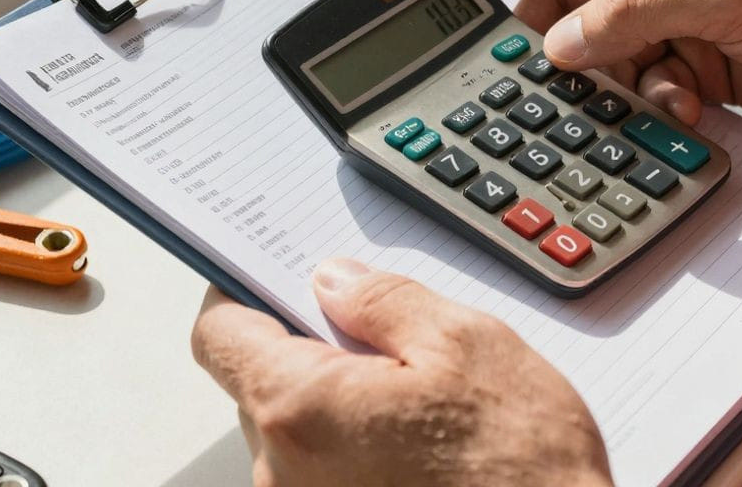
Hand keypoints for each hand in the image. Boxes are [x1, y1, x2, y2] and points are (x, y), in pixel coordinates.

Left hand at [191, 260, 611, 486]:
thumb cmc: (521, 467)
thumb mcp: (466, 343)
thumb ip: (385, 299)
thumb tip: (335, 281)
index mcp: (302, 411)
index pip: (220, 334)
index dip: (241, 292)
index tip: (272, 275)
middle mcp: (284, 474)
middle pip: (258, 383)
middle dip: (309, 349)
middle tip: (380, 334)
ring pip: (295, 431)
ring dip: (337, 402)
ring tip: (418, 397)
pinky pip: (321, 471)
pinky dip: (355, 446)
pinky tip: (418, 443)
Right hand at [437, 0, 741, 128]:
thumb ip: (635, 14)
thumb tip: (563, 42)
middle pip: (568, 0)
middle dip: (556, 41)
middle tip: (540, 76)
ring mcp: (677, 18)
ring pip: (602, 55)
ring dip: (612, 83)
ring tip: (641, 95)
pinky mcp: (698, 66)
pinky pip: (643, 90)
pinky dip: (651, 108)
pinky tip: (684, 110)